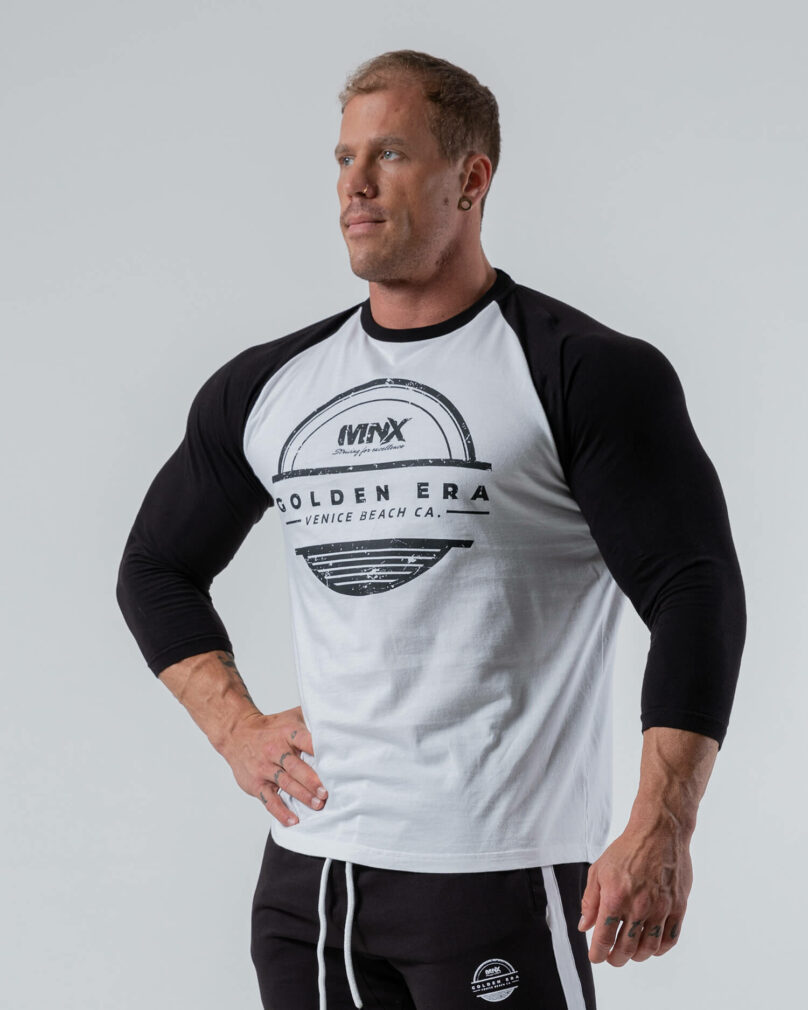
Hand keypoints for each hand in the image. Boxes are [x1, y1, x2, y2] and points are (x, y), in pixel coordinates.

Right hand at [220, 705, 327, 825]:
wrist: (237, 734)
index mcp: (287, 732)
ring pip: (285, 783)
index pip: (304, 740)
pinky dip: (280, 811)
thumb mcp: (291, 716)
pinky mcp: (256, 784)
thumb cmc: (271, 728)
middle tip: (326, 792)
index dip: (318, 750)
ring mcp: (264, 768)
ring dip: (302, 796)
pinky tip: (293, 820)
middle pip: (295, 766)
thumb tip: (339, 720)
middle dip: (312, 780)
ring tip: (318, 804)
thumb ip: (312, 718)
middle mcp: (275, 750)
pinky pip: (269, 800)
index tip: (333, 761)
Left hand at [577, 814, 692, 964]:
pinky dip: (659, 949)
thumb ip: (590, 901)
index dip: (598, 953)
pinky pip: (669, 939)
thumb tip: (584, 926)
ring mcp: (661, 908)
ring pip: (649, 948)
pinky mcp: (678, 907)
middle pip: (626, 948)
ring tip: (630, 953)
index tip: (596, 957)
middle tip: (612, 958)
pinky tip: (651, 945)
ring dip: (637, 956)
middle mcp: (638, 906)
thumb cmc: (627, 849)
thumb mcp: (599, 870)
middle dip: (616, 958)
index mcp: (615, 897)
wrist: (659, 832)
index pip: (604, 937)